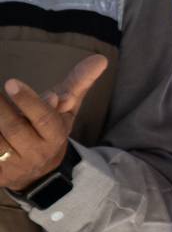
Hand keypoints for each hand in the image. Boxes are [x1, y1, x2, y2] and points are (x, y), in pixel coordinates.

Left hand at [0, 55, 107, 191]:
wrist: (38, 173)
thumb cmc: (49, 130)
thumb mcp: (67, 110)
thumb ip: (79, 83)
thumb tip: (101, 58)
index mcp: (55, 135)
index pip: (44, 118)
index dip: (28, 101)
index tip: (11, 82)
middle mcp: (36, 152)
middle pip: (15, 128)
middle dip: (1, 109)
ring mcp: (15, 166)